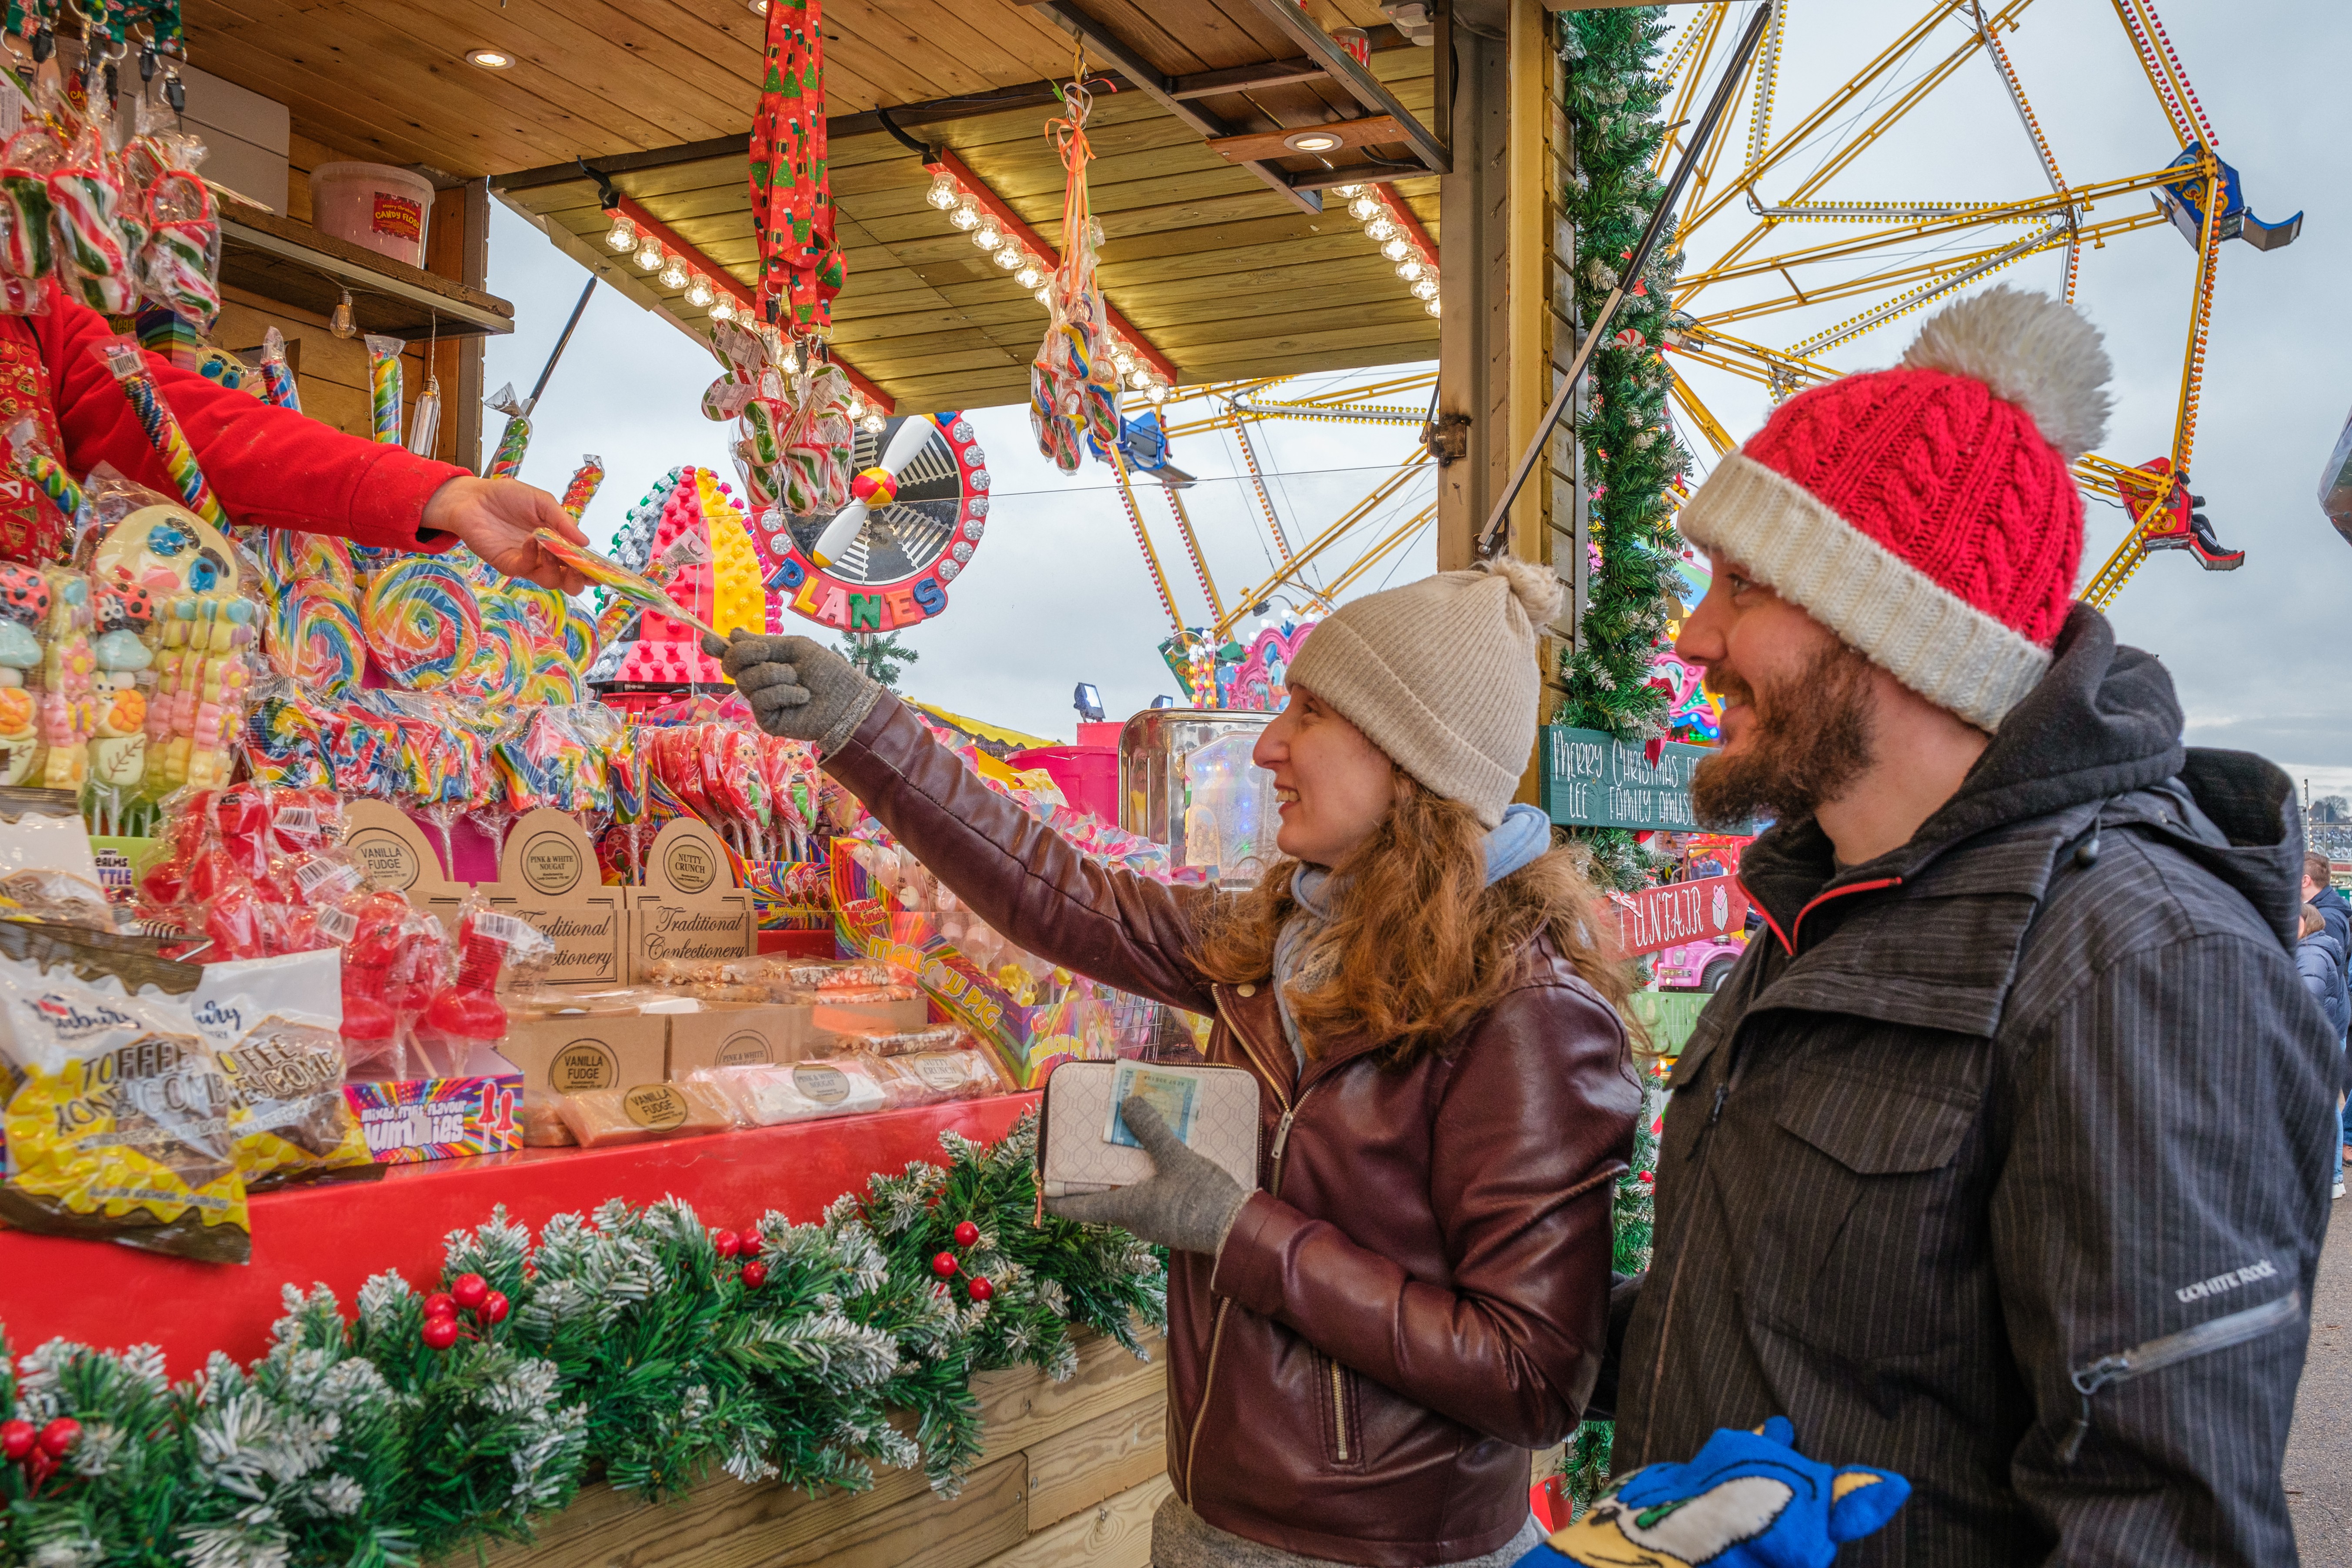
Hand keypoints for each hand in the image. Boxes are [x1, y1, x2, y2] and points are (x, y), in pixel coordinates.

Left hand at [421, 476, 589, 592]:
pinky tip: (531, 540)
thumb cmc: (507, 497)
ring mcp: (528, 563)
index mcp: (558, 542)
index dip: (593, 570)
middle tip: (581, 569)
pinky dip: (533, 556)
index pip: (580, 562)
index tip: (602, 570)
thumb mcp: (542, 501)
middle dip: (579, 579)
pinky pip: (527, 568)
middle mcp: (545, 557)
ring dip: (557, 567)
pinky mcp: (508, 564)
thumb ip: (563, 521)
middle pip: (568, 582)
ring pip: (550, 581)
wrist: (473, 497)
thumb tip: (586, 542)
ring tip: (552, 547)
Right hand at [701, 628, 883, 753]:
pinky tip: (802, 696)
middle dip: (745, 654)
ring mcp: (762, 702)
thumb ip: (765, 642)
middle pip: (731, 666)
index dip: (718, 647)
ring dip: (774, 675)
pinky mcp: (767, 720)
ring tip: (797, 679)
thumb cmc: (828, 671)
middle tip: (765, 652)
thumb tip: (733, 634)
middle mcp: (759, 681)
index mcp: (764, 662)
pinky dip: (783, 694)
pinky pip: (760, 700)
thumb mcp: (796, 648)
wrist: (848, 699)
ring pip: (746, 682)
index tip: (709, 641)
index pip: (733, 655)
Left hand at [1045, 1097, 1249, 1255]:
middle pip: (1103, 1198)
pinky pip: (1149, 1197)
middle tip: (1089, 1149)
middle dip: (1094, 1176)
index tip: (1043, 1189)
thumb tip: (1127, 1103)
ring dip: (1123, 1175)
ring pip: (1128, 1196)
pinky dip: (1145, 1179)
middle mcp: (1135, 1220)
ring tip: (1126, 1146)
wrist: (1240, 1230)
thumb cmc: (1204, 1199)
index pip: (1080, 1208)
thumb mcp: (1178, 1159)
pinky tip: (1158, 1160)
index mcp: (1126, 1209)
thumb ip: (1152, 1131)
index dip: (1058, 1199)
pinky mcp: (1173, 1220)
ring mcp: (1155, 1222)